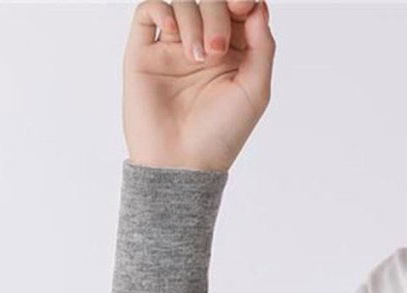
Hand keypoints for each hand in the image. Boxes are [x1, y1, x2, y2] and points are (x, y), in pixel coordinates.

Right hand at [123, 0, 275, 170]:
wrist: (182, 163)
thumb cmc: (221, 135)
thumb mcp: (255, 91)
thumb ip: (262, 46)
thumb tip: (257, 5)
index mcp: (232, 55)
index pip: (237, 9)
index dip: (242, 0)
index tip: (243, 6)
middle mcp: (202, 48)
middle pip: (211, 1)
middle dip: (217, 15)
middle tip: (216, 50)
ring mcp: (172, 50)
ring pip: (182, 3)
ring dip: (193, 20)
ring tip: (196, 57)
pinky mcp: (144, 54)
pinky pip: (148, 10)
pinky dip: (161, 10)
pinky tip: (172, 33)